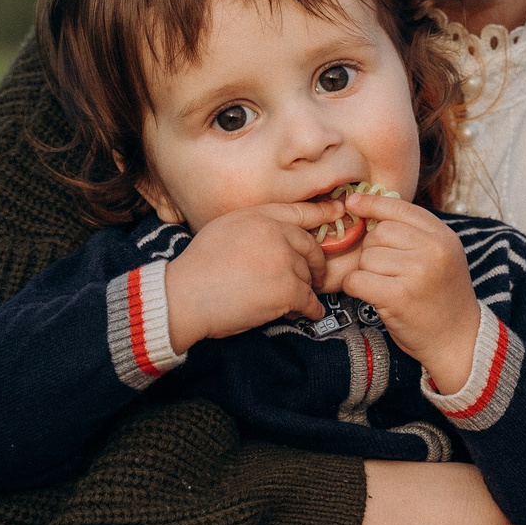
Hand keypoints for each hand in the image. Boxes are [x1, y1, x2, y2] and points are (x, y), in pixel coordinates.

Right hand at [161, 202, 340, 348]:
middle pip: (311, 247)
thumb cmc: (199, 266)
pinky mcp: (287, 290)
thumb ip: (255, 224)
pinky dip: (310, 309)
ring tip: (293, 299)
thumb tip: (278, 233)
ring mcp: (284, 261)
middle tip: (315, 275)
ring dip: (305, 289)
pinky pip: (309, 300)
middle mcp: (276, 234)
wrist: (186, 296)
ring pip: (308, 276)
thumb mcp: (225, 227)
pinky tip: (307, 312)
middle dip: (316, 263)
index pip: (300, 212)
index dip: (323, 212)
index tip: (339, 212)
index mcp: (259, 216)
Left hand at [336, 194, 482, 392]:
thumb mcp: (442, 256)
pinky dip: (355, 287)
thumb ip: (414, 234)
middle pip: (379, 233)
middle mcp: (433, 250)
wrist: (458, 340)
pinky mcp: (398, 296)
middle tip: (388, 272)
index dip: (373, 203)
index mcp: (443, 236)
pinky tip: (370, 295)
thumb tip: (367, 206)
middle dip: (373, 251)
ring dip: (367, 272)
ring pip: (367, 257)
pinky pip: (357, 279)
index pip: (400, 208)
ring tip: (387, 286)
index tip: (353, 203)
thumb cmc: (442, 298)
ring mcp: (416, 272)